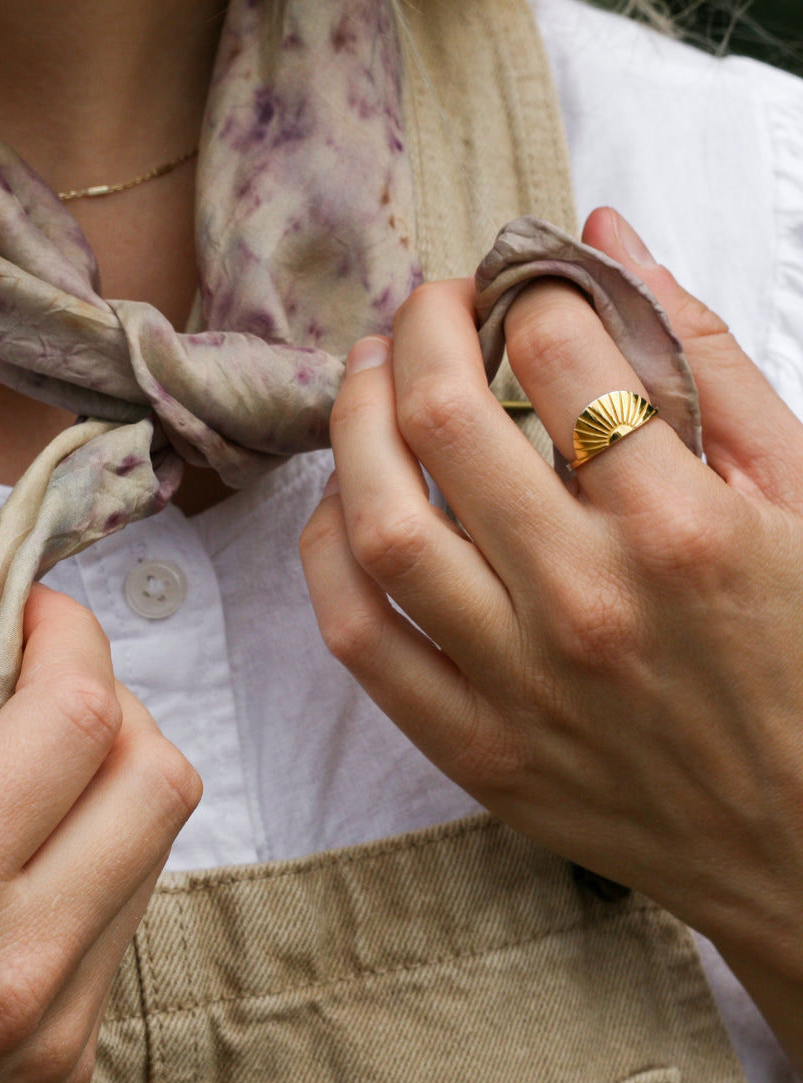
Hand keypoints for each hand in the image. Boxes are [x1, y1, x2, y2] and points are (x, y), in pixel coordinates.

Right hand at [0, 581, 199, 1082]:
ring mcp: (56, 1030)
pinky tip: (8, 876)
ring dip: (108, 786)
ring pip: (156, 852)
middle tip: (36, 689)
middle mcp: (18, 966)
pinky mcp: (66, 1071)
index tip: (35, 613)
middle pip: (159, 778)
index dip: (71, 638)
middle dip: (113, 704)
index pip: (79, 718)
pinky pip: (120, 929)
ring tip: (15, 782)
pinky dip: (89, 870)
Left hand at [300, 207, 802, 1066]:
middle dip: (422, 329)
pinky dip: (328, 555)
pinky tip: (343, 504)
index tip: (520, 286)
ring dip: (354, 425)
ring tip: (369, 379)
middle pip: (445, 420)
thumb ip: (707, 360)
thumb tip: (604, 241)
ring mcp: (520, 684)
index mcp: (683, 527)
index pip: (556, 351)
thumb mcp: (801, 495)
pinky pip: (361, 639)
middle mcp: (588, 601)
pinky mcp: (475, 750)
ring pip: (380, 526)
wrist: (799, 840)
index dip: (525, 289)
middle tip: (429, 308)